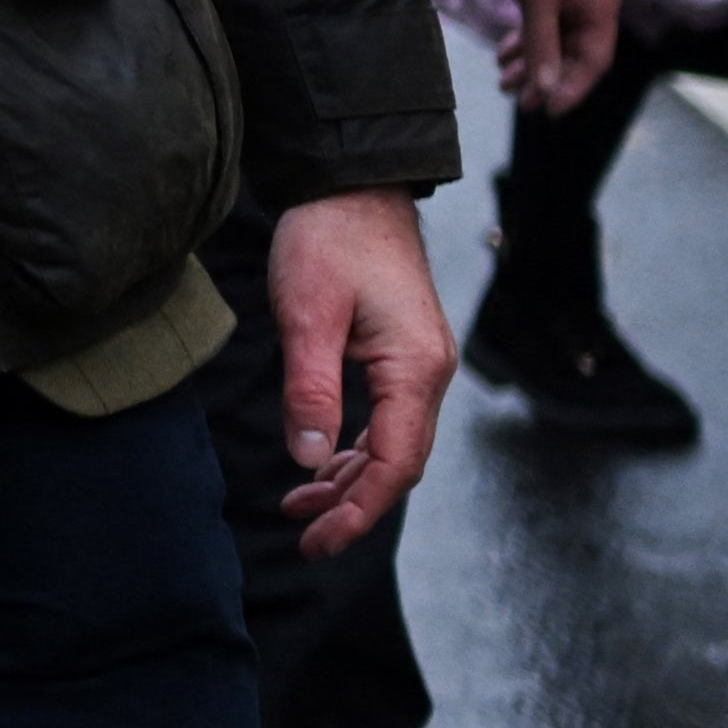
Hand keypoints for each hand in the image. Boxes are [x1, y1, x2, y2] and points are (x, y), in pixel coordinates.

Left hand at [269, 188, 453, 561]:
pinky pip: (385, 420)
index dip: (358, 510)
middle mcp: (429, 374)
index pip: (395, 463)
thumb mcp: (306, 313)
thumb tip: (308, 460)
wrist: (353, 186)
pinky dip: (353, 449)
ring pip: (392, 445)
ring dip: (349, 480)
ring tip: (298, 508)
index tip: (319, 541)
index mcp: (415, 369)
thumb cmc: (328, 239)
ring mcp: (419, 365)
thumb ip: (309, 388)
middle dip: (354, 507)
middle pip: (399, 464)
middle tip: (305, 539)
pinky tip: (320, 463)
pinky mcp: (402, 356)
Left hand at [486, 0, 625, 114]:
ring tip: (504, 83)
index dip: (572, 88)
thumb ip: (543, 41)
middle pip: (574, 54)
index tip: (549, 111)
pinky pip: (542, 25)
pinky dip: (525, 41)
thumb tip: (546, 86)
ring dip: (532, 62)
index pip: (594, 60)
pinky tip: (504, 55)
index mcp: (602, 5)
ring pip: (555, 41)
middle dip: (547, 79)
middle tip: (520, 103)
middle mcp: (593, 4)